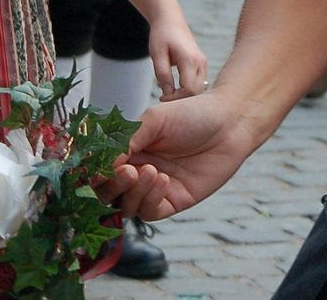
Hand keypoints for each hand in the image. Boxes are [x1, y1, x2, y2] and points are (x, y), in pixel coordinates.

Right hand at [103, 91, 261, 219]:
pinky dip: (151, 199)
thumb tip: (103, 164)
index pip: (101, 170)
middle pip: (108, 194)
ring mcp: (155, 189)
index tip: (100, 167)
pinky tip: (163, 179)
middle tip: (128, 171)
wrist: (230, 122)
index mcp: (128, 150)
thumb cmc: (192, 114)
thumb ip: (126, 141)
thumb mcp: (154, 120)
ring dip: (133, 192)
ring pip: (127, 206)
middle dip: (112, 186)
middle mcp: (137, 171)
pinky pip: (151, 212)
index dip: (96, 172)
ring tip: (150, 171)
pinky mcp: (174, 202)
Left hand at [148, 13, 207, 101]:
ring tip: (169, 93)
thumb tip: (167, 93)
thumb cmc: (161, 35)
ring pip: (200, 89)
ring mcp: (203, 63)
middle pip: (197, 92)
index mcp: (190, 60)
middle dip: (181, 99)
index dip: (175, 98)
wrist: (171, 20)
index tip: (161, 97)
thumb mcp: (157, 54)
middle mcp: (201, 63)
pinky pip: (199, 83)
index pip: (189, 90)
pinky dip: (189, 89)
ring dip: (185, 95)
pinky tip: (176, 87)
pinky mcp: (202, 64)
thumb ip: (162, 74)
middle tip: (164, 97)